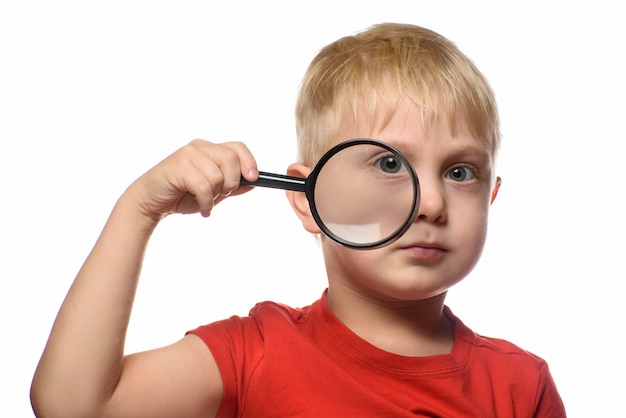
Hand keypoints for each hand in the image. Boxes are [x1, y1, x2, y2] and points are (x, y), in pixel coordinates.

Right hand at [129, 139, 257, 219]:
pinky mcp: (178, 166)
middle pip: (230, 159)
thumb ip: (231, 186)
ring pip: (217, 176)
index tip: (253, 178)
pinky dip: (206, 203)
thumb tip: (253, 183)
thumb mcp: (213, 193)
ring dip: (214, 196)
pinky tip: (202, 209)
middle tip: (220, 195)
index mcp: (209, 149)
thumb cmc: (181, 196)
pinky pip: (203, 186)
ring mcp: (187, 155)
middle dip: (231, 183)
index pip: (237, 147)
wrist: (150, 202)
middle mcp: (199, 147)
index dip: (249, 161)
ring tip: (205, 202)